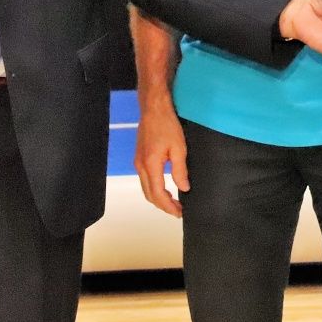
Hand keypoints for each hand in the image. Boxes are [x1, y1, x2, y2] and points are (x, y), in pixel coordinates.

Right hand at [134, 103, 188, 217]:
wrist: (154, 109)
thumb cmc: (167, 125)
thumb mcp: (179, 148)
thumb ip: (180, 170)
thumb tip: (183, 188)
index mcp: (151, 165)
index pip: (158, 194)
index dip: (168, 207)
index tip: (179, 213)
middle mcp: (140, 166)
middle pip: (149, 195)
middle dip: (163, 206)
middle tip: (178, 211)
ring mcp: (138, 162)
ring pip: (146, 188)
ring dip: (158, 198)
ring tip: (173, 202)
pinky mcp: (139, 158)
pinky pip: (145, 180)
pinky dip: (154, 188)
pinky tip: (165, 188)